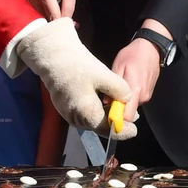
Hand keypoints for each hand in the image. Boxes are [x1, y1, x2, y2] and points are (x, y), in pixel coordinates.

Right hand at [15, 19, 135, 137]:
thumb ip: (121, 91)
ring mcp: (68, 114)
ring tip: (119, 106)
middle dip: (115, 122)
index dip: (123, 131)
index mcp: (86, 113)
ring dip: (106, 116)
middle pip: (100, 126)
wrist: (53, 56)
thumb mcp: (104, 75)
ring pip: (92, 120)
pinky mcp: (65, 108)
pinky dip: (96, 111)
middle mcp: (76, 119)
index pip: (108, 129)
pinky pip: (84, 114)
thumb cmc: (78, 65)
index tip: (134, 129)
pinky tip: (104, 101)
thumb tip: (129, 101)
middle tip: (131, 115)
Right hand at [29, 0, 76, 18]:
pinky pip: (39, 14)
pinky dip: (47, 14)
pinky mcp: (30, 2)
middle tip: (67, 17)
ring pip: (43, 18)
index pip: (54, 17)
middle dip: (58, 21)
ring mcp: (31, 1)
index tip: (71, 24)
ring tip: (59, 11)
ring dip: (52, 18)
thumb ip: (69, 8)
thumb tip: (67, 22)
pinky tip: (53, 10)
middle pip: (47, 19)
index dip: (64, 22)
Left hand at [110, 38, 162, 122]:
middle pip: (128, 112)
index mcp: (135, 90)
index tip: (107, 114)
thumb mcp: (118, 66)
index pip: (127, 117)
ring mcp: (147, 95)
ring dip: (124, 101)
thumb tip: (105, 102)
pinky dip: (130, 97)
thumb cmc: (133, 55)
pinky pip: (136, 100)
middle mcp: (143, 97)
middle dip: (118, 108)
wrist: (151, 48)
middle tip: (109, 97)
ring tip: (119, 87)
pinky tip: (127, 84)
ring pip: (132, 106)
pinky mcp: (148, 93)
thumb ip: (112, 85)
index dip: (117, 119)